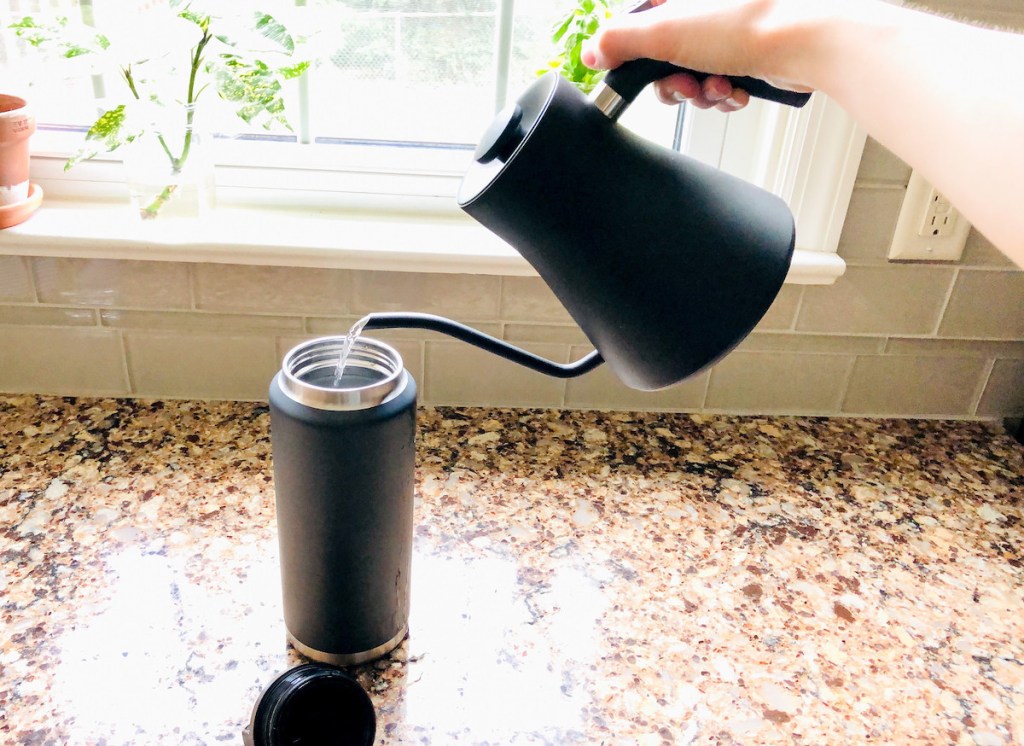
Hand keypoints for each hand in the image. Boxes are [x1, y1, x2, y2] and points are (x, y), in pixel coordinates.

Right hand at [581, 0, 813, 111]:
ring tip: (719, 85)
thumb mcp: (665, 32)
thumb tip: (592, 52)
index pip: (637, 29)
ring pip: (692, 76)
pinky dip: (725, 94)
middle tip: (685, 84)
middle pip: (662, 59)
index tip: (635, 74)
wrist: (806, 41)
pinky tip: (737, 89)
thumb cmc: (747, 24)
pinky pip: (721, 84)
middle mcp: (702, 8)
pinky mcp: (748, 54)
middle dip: (673, 82)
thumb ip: (620, 41)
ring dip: (701, 92)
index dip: (634, 57)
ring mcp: (726, 32)